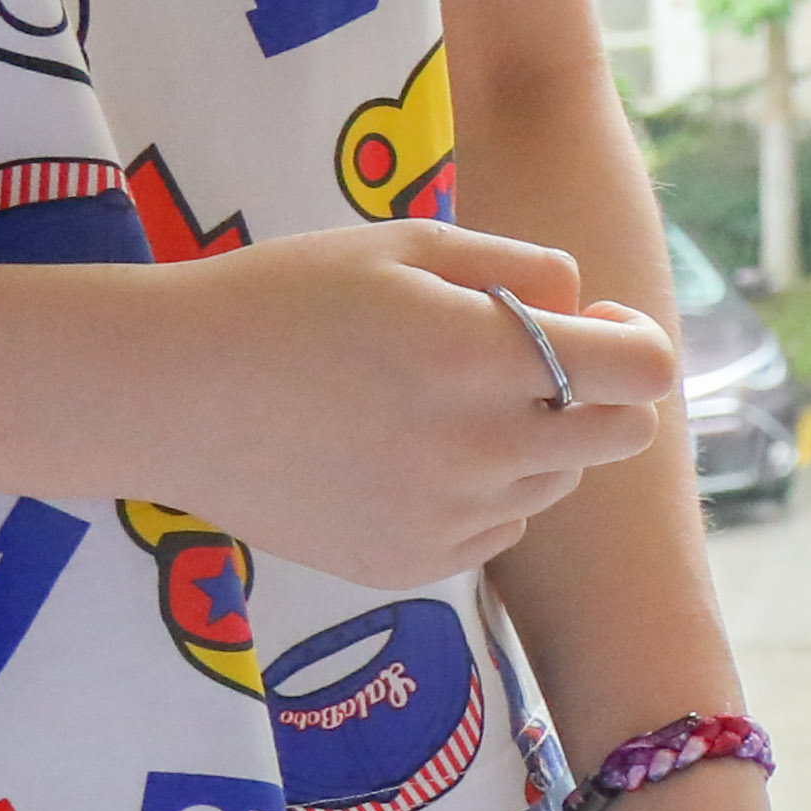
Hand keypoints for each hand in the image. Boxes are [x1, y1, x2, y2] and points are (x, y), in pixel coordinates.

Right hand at [124, 221, 670, 585]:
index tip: (599, 323)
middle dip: (600, 393)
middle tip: (533, 361)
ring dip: (536, 441)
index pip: (644, 372)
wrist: (166, 393)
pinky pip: (497, 527)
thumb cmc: (283, 299)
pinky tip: (407, 454)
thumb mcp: (404, 246)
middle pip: (622, 436)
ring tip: (444, 402)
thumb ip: (518, 268)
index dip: (635, 340)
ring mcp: (447, 515)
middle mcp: (479, 445)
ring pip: (559, 482)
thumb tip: (586, 302)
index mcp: (482, 354)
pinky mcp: (411, 564)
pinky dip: (482, 492)